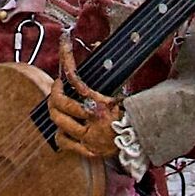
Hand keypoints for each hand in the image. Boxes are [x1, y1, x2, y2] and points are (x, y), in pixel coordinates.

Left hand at [47, 33, 121, 160]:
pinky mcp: (86, 150)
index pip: (75, 80)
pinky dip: (60, 133)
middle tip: (58, 86)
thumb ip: (109, 70)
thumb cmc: (131, 114)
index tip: (63, 48)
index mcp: (100, 105)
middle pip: (60, 103)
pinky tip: (63, 127)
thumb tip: (97, 45)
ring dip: (55, 110)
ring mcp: (87, 137)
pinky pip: (64, 141)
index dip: (66, 61)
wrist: (140, 140)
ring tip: (58, 104)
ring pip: (59, 122)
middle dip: (55, 91)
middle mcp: (91, 122)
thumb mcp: (121, 92)